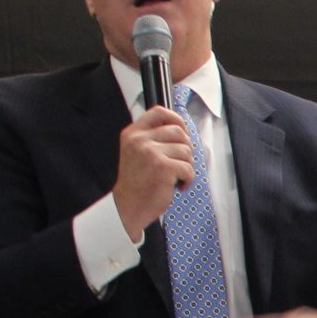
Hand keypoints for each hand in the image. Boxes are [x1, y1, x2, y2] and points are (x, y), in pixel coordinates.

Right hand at [113, 106, 194, 241]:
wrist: (128, 206)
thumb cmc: (136, 182)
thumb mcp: (136, 152)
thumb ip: (152, 139)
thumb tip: (181, 130)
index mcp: (133, 134)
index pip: (158, 112)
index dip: (176, 118)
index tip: (182, 130)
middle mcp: (140, 140)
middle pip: (178, 132)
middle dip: (185, 148)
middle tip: (179, 162)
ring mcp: (151, 152)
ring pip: (186, 151)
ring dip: (186, 166)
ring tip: (174, 176)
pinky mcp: (163, 167)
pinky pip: (189, 168)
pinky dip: (188, 180)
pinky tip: (178, 186)